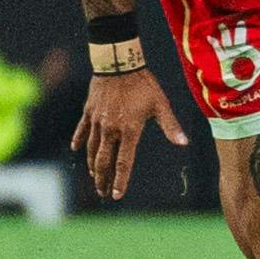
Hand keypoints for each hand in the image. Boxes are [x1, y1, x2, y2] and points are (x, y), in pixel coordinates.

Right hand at [73, 63, 185, 199]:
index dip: (120, 180)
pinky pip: (81, 130)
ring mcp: (97, 121)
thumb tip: (184, 143)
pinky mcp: (89, 111)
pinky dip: (78, 141)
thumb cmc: (143, 83)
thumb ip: (170, 125)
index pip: (124, 162)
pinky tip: (75, 150)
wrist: (118, 62)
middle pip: (104, 161)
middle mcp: (111, 129)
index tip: (116, 195)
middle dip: (103, 179)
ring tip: (93, 177)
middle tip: (102, 193)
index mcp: (129, 130)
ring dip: (92, 165)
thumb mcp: (160, 104)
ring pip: (91, 149)